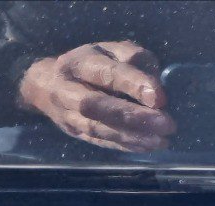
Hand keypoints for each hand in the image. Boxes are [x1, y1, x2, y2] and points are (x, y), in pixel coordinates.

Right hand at [18, 41, 174, 152]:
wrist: (47, 85)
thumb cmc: (91, 64)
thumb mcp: (112, 51)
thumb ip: (135, 60)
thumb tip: (156, 86)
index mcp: (79, 63)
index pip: (105, 73)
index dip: (132, 85)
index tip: (159, 98)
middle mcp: (67, 89)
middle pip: (97, 105)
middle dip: (133, 116)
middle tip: (167, 124)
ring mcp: (67, 114)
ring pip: (98, 128)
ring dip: (133, 136)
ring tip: (162, 140)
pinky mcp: (74, 133)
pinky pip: (100, 142)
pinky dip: (126, 146)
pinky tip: (148, 146)